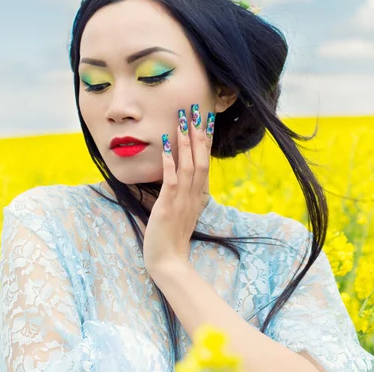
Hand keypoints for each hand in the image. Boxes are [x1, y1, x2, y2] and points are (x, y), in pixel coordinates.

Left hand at [143, 104, 215, 273]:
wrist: (169, 263)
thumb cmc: (171, 239)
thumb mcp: (182, 213)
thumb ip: (185, 196)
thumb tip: (181, 180)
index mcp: (198, 196)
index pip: (204, 163)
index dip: (205, 141)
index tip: (206, 120)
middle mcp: (194, 195)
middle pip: (200, 158)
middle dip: (198, 132)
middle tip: (196, 109)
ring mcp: (183, 200)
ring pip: (189, 165)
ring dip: (186, 141)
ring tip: (184, 119)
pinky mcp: (169, 206)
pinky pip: (171, 179)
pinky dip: (170, 160)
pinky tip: (167, 142)